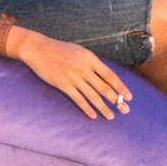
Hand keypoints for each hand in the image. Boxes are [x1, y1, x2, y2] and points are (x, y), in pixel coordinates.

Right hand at [7, 24, 132, 119]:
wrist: (37, 49)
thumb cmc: (59, 49)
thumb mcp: (79, 51)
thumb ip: (92, 63)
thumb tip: (106, 76)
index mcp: (89, 58)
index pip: (110, 75)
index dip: (121, 87)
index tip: (129, 97)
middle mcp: (83, 68)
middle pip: (104, 88)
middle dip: (117, 100)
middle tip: (126, 110)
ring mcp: (73, 77)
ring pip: (93, 96)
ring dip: (104, 107)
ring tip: (111, 116)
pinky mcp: (63, 85)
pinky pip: (78, 99)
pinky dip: (87, 108)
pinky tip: (93, 115)